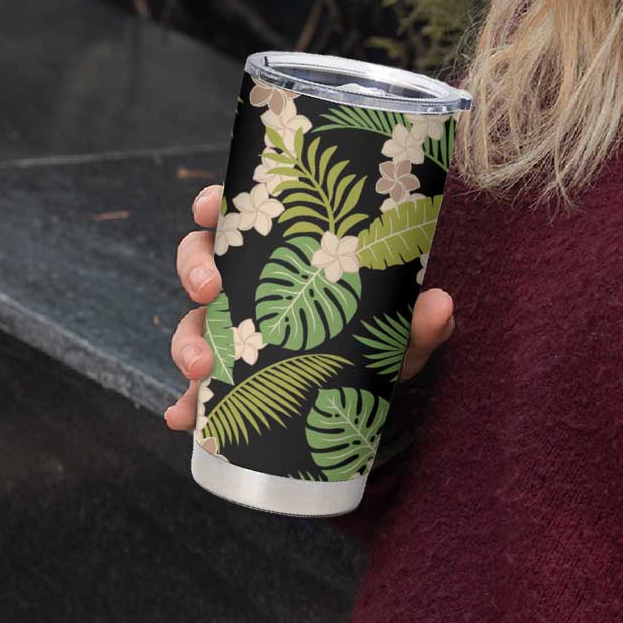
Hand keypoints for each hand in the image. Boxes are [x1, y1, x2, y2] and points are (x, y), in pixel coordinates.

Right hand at [163, 183, 455, 429]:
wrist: (375, 389)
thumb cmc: (383, 337)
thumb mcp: (402, 329)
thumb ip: (421, 319)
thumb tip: (441, 305)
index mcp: (284, 253)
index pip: (241, 216)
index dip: (214, 205)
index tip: (210, 207)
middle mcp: (251, 285)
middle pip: (200, 261)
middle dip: (194, 271)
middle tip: (210, 290)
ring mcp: (236, 332)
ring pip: (193, 322)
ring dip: (186, 341)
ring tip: (200, 367)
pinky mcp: (232, 380)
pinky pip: (198, 390)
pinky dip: (186, 404)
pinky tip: (182, 418)